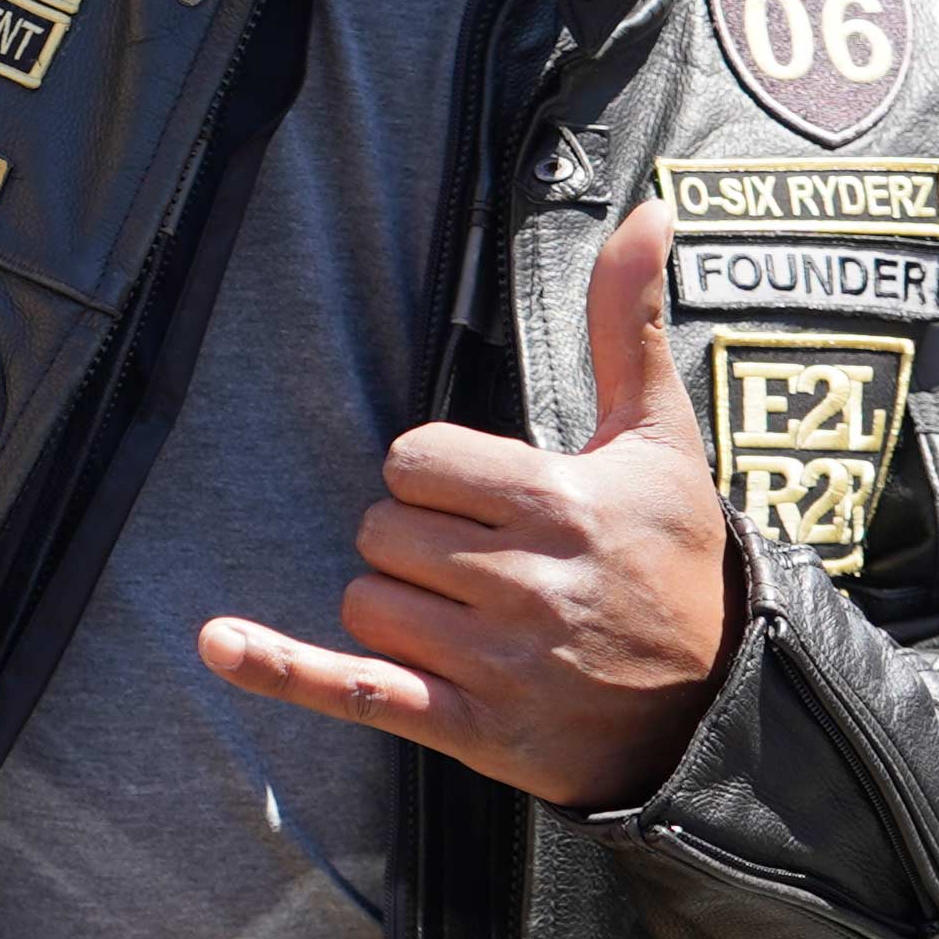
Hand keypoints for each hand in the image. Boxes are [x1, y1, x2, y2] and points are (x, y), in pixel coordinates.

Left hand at [200, 198, 737, 812]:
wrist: (719, 705)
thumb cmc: (675, 558)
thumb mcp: (660, 438)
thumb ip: (628, 323)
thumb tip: (645, 212)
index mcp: (554, 500)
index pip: (412, 461)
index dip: (435, 479)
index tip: (484, 503)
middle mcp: (522, 581)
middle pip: (382, 532)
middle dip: (416, 543)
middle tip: (485, 565)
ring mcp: (496, 661)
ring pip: (365, 603)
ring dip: (397, 608)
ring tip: (471, 621)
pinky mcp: (474, 727)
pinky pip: (355, 690)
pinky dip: (282, 671)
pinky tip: (219, 645)